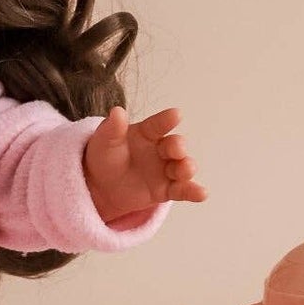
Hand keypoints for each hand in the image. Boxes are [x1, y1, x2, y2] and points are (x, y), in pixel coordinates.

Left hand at [82, 105, 207, 224]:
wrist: (101, 186)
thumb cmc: (105, 157)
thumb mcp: (104, 141)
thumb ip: (112, 128)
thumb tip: (117, 111)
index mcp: (147, 133)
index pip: (158, 125)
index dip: (167, 120)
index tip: (177, 114)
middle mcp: (160, 149)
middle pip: (174, 146)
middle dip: (178, 146)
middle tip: (177, 148)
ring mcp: (165, 170)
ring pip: (181, 168)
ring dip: (187, 167)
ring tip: (186, 169)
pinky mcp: (166, 190)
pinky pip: (182, 190)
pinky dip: (193, 192)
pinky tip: (202, 193)